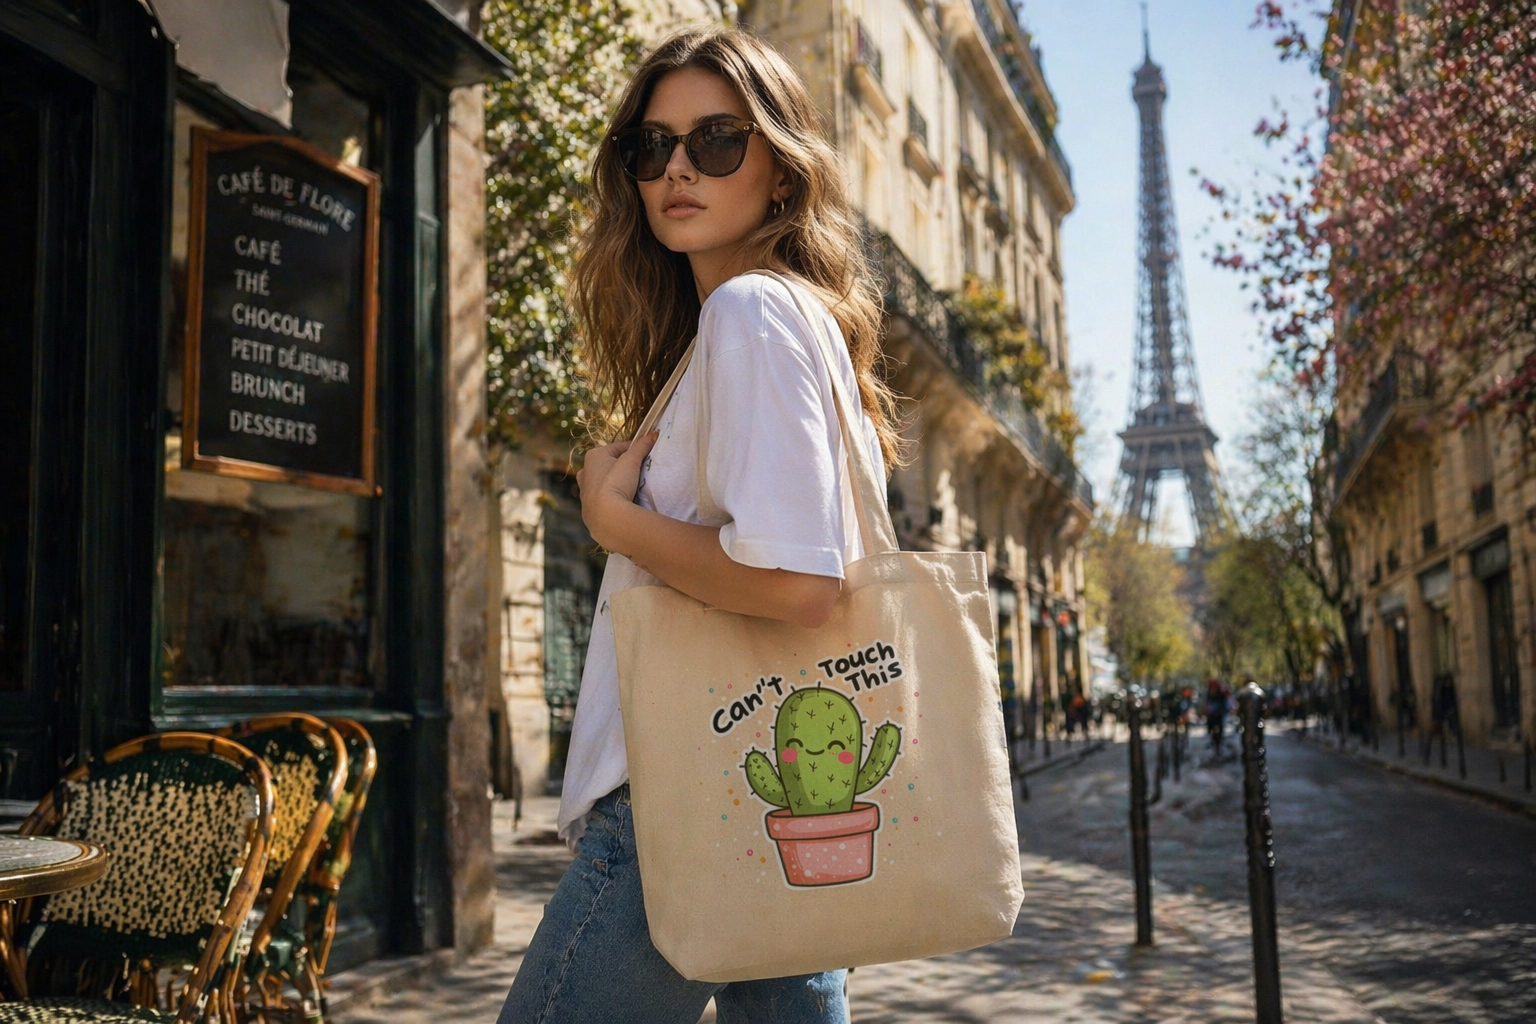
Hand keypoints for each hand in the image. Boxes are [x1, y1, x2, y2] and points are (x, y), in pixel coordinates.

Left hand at [577, 429, 658, 551]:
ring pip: (604, 481)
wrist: (605, 515)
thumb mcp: (632, 461)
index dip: (634, 450)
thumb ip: (641, 447)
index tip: (646, 454)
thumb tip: (653, 434)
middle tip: (638, 471)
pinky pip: (602, 497)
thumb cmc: (616, 482)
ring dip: (615, 481)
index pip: (618, 448)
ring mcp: (584, 490)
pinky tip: (621, 500)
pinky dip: (611, 496)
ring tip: (631, 487)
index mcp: (593, 456)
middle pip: (609, 464)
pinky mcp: (587, 507)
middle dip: (623, 466)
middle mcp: (585, 471)